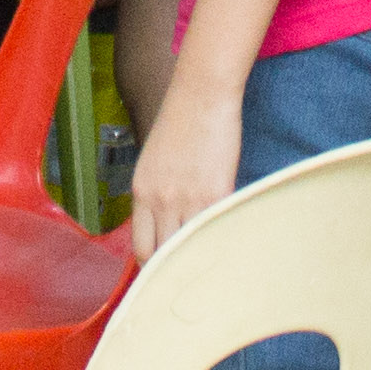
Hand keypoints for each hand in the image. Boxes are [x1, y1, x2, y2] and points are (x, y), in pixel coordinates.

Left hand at [130, 69, 240, 258]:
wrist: (201, 94)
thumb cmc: (180, 121)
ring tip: (211, 263)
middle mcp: (159, 200)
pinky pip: (216, 228)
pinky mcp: (215, 192)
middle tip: (190, 275)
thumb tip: (167, 223)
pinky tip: (229, 240)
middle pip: (163, 255)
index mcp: (141, 192)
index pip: (141, 247)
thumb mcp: (154, 161)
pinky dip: (222, 237)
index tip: (166, 270)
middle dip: (175, 268)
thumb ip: (156, 194)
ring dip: (200, 255)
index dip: (154, 264)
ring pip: (189, 247)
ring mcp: (187, 198)